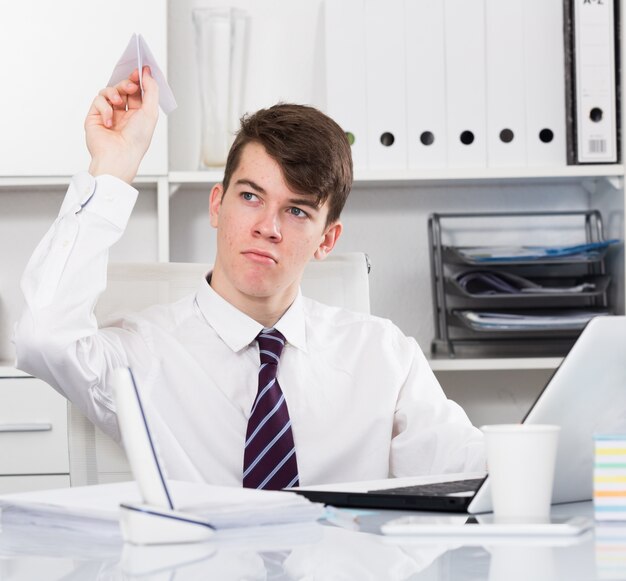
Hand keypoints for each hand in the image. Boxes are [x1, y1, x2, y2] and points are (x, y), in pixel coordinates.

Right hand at [85, 66, 158, 183]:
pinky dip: (105, 108)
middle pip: (122, 89)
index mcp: (138, 115)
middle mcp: (123, 114)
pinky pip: (98, 100)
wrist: (119, 155)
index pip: (137, 92)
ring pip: (108, 91)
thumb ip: (151, 91)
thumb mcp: (150, 112)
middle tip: (131, 85)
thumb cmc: (137, 140)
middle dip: (127, 84)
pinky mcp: (95, 116)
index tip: (140, 70)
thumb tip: (148, 73)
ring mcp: (108, 114)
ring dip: (115, 93)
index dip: (138, 80)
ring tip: (120, 103)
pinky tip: (110, 121)